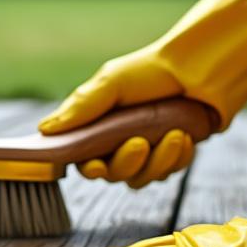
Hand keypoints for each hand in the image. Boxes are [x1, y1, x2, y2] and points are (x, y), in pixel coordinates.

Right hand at [39, 0, 246, 187]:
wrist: (201, 68)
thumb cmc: (152, 70)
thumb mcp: (111, 82)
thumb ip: (80, 107)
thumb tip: (44, 130)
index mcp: (96, 126)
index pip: (82, 159)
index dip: (89, 168)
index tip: (96, 165)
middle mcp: (117, 142)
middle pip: (112, 174)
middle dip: (126, 163)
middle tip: (139, 143)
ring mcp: (146, 151)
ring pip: (141, 178)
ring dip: (157, 161)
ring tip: (174, 134)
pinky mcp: (172, 156)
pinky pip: (168, 173)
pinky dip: (177, 158)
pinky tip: (184, 137)